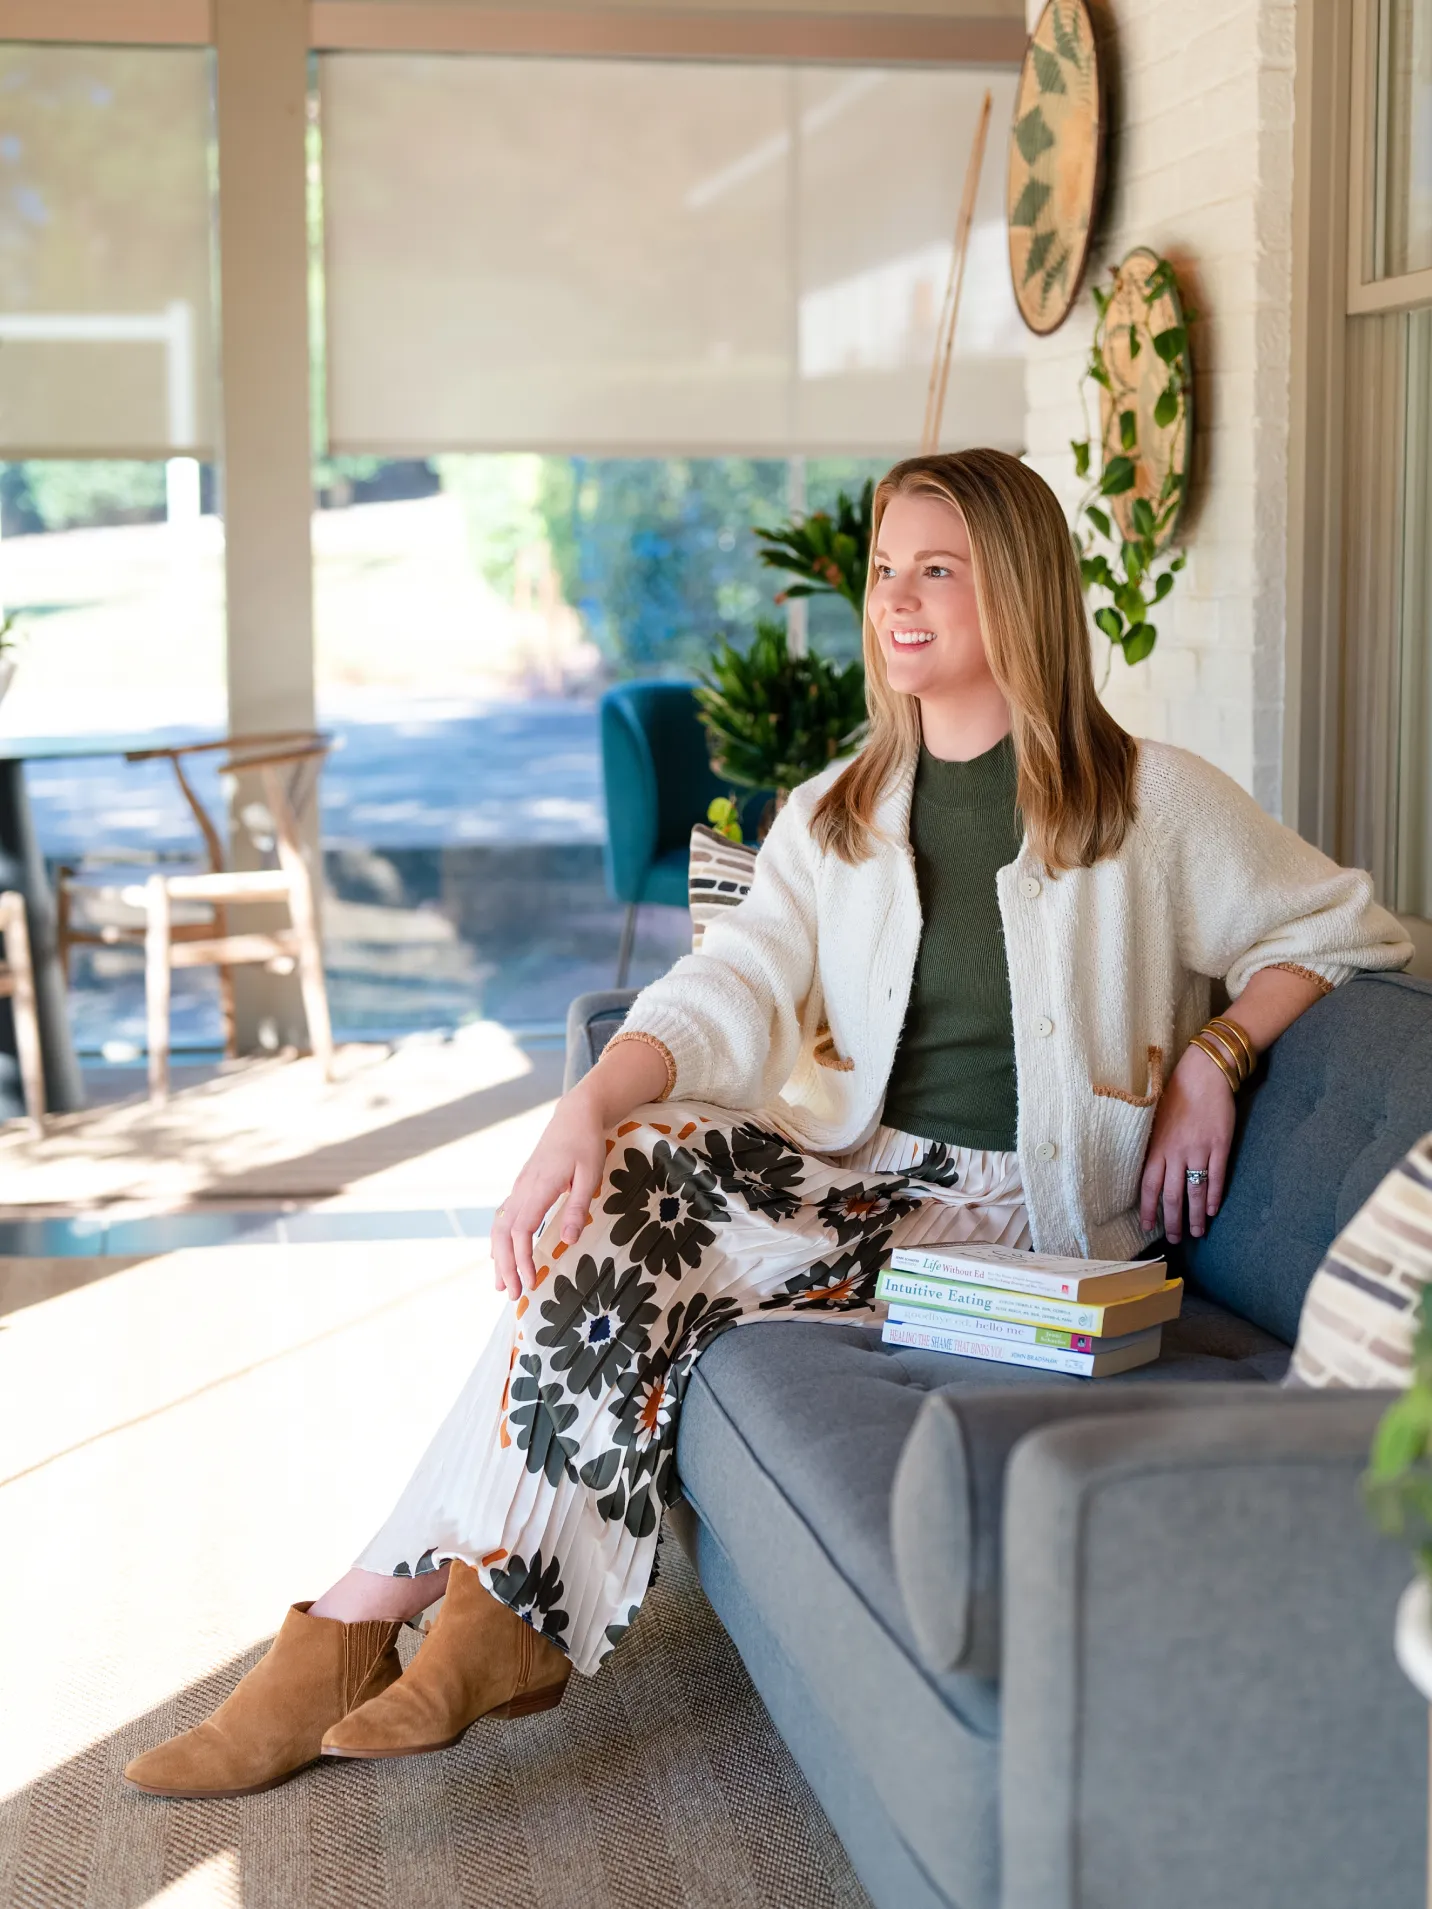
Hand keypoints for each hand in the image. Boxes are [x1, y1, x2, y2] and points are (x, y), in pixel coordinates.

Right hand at [491, 1082, 608, 1300]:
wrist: (574, 1115)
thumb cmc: (586, 1143)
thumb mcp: (591, 1175)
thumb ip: (578, 1207)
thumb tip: (568, 1242)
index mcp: (540, 1187)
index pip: (521, 1230)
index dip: (521, 1259)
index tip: (530, 1282)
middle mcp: (523, 1188)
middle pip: (503, 1233)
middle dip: (505, 1265)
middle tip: (512, 1294)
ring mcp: (520, 1186)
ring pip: (499, 1226)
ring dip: (498, 1255)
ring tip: (501, 1283)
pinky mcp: (522, 1186)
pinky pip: (504, 1217)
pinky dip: (500, 1240)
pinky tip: (502, 1254)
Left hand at [1139, 1042, 1236, 1243]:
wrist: (1204, 1074)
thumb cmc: (1177, 1095)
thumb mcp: (1156, 1121)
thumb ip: (1154, 1148)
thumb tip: (1151, 1174)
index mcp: (1157, 1146)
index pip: (1148, 1186)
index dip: (1148, 1209)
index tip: (1148, 1227)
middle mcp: (1176, 1152)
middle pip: (1172, 1196)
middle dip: (1172, 1221)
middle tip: (1174, 1239)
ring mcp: (1199, 1150)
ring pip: (1195, 1192)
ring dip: (1194, 1216)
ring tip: (1197, 1233)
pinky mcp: (1220, 1145)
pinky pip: (1217, 1177)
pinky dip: (1214, 1196)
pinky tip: (1212, 1211)